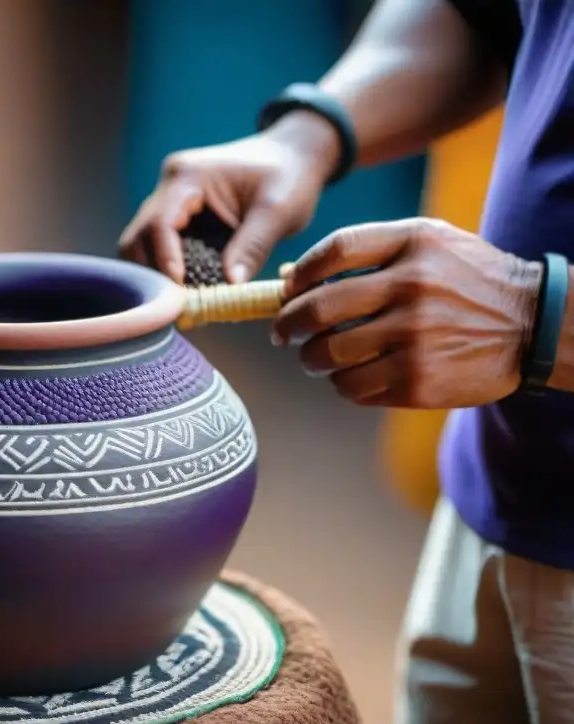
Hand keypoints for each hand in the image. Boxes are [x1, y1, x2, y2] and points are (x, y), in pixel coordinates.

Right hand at [119, 112, 339, 283]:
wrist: (292, 156)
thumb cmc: (288, 176)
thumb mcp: (279, 210)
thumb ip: (253, 246)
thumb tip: (230, 286)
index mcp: (189, 177)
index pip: (159, 222)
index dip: (165, 259)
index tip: (180, 291)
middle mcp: (170, 187)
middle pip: (139, 237)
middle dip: (154, 272)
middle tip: (179, 304)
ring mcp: (171, 203)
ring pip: (142, 246)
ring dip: (159, 274)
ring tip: (185, 301)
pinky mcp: (179, 219)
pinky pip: (161, 250)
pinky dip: (171, 272)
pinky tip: (191, 291)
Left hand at [272, 218, 541, 408]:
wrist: (532, 324)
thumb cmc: (463, 279)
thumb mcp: (425, 244)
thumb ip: (363, 252)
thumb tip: (287, 279)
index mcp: (414, 244)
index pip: (334, 251)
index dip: (299, 274)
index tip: (287, 292)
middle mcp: (414, 287)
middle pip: (319, 309)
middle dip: (288, 326)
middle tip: (284, 335)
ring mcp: (416, 338)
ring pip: (330, 356)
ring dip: (312, 361)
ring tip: (317, 359)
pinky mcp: (419, 382)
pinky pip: (354, 389)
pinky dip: (343, 385)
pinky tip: (353, 376)